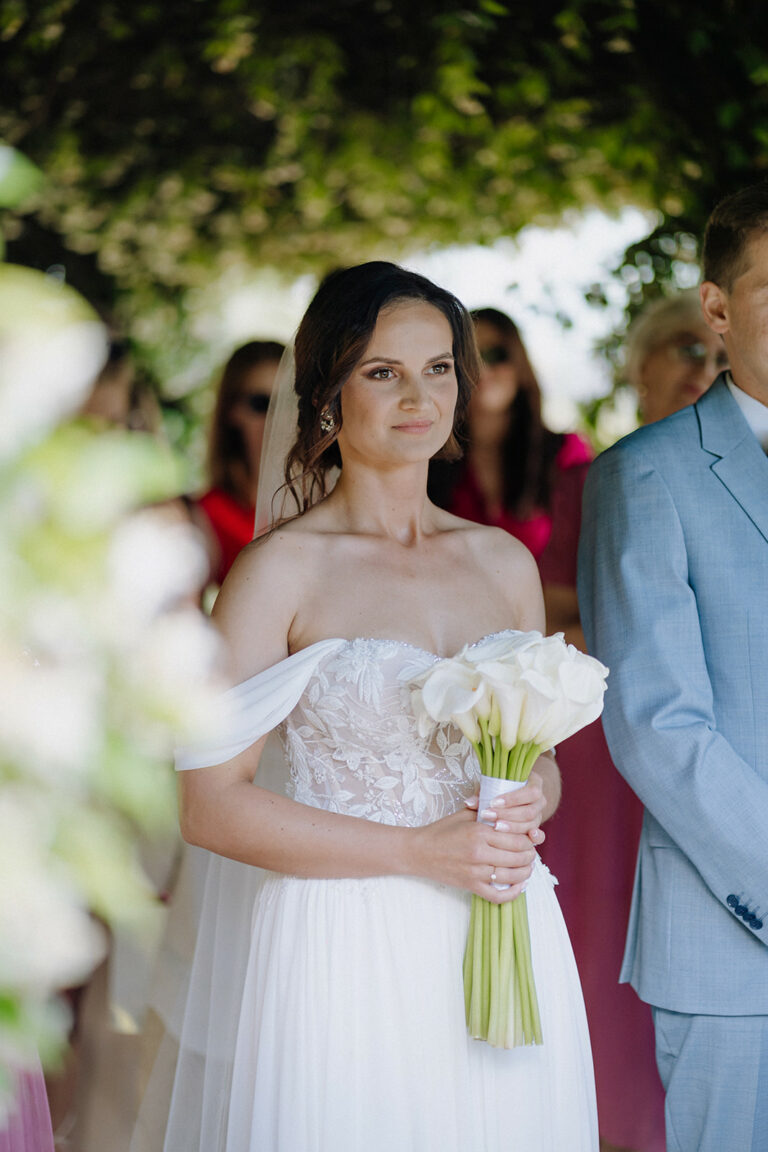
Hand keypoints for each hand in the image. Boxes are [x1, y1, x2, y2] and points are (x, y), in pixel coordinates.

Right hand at [407, 802, 537, 903]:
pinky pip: (497, 896)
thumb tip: (507, 808)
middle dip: (530, 856)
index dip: (527, 839)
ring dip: (525, 873)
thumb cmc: (441, 831)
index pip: (516, 838)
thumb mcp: (463, 815)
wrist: (418, 851)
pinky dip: (512, 893)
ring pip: (512, 876)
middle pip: (518, 857)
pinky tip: (519, 886)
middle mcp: (480, 852)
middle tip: (531, 853)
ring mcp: (475, 872)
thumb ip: (486, 810)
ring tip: (528, 868)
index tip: (529, 838)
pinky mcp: (471, 886)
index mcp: (479, 832)